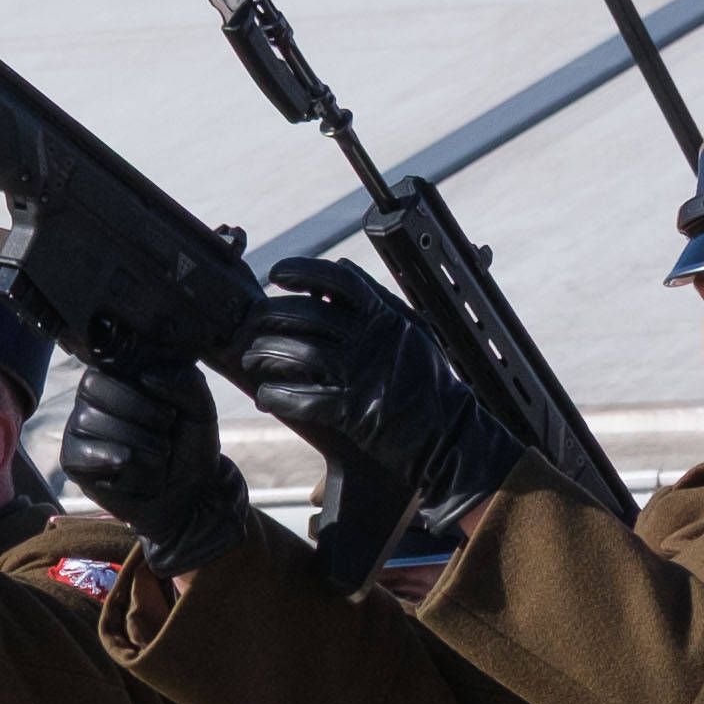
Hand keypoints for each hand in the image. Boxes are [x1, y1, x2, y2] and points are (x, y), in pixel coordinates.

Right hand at [53, 351, 247, 570]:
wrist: (192, 494)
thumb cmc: (190, 445)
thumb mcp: (199, 406)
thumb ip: (183, 380)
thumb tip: (146, 375)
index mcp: (118, 375)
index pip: (111, 365)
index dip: (143, 393)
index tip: (170, 415)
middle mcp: (91, 398)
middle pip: (97, 391)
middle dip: (145, 419)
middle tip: (165, 439)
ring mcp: (77, 429)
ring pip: (95, 424)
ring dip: (142, 448)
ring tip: (157, 460)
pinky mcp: (73, 461)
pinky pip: (89, 456)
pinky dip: (126, 469)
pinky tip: (136, 474)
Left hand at [232, 264, 520, 535]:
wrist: (451, 436)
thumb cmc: (430, 385)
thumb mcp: (411, 330)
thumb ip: (377, 299)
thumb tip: (340, 268)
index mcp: (385, 316)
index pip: (338, 279)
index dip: (303, 270)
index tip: (278, 275)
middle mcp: (372, 340)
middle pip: (307, 314)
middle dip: (271, 317)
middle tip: (252, 325)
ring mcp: (363, 374)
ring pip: (300, 352)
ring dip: (267, 355)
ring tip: (252, 360)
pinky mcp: (355, 411)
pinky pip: (305, 398)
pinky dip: (279, 396)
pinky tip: (267, 396)